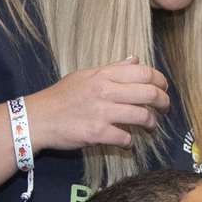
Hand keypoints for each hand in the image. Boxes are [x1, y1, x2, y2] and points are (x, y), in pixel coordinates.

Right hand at [26, 57, 171, 150]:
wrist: (37, 118)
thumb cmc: (62, 97)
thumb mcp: (86, 75)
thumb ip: (113, 69)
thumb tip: (135, 59)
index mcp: (103, 75)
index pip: (144, 72)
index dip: (160, 81)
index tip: (163, 89)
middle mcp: (104, 91)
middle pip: (149, 94)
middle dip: (163, 103)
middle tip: (164, 109)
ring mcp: (101, 112)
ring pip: (142, 116)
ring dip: (151, 123)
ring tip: (150, 127)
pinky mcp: (97, 132)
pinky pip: (125, 138)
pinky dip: (130, 142)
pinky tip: (127, 142)